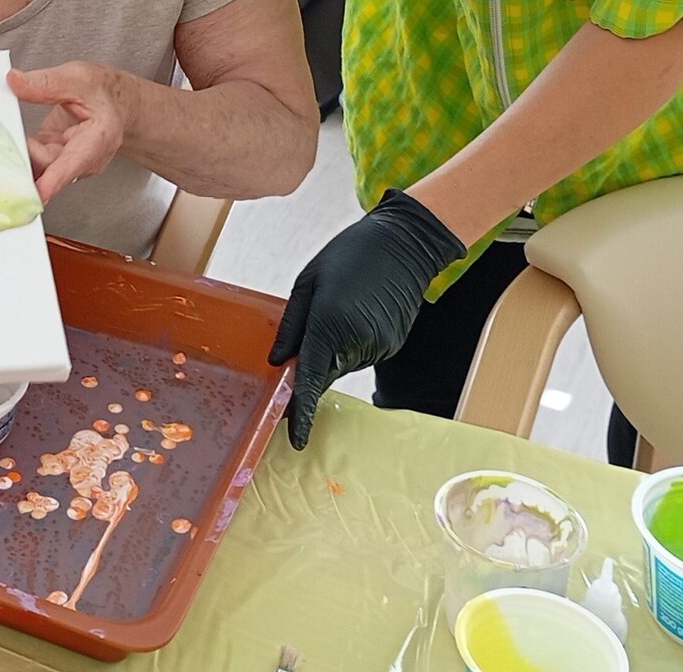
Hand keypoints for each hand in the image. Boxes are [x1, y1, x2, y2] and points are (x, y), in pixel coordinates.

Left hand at [7, 62, 133, 204]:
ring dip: (20, 156)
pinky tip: (9, 143)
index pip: (75, 162)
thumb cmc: (105, 93)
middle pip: (50, 166)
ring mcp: (68, 161)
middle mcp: (85, 157)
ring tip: (6, 138)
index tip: (38, 191)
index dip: (55, 179)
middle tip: (5, 141)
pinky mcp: (52, 158)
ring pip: (39, 167)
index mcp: (99, 138)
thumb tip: (15, 82)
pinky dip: (19, 154)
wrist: (116, 103)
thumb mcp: (79, 78)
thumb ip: (47, 83)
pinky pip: (32, 162)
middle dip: (26, 156)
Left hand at [268, 190, 465, 448]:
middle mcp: (356, 341)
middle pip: (325, 372)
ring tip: (341, 307)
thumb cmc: (350, 254)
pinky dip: (352, 343)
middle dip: (313, 365)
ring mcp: (378, 346)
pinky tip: (357, 312)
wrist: (403, 244)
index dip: (301, 411)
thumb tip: (279, 362)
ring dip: (333, 349)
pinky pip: (361, 355)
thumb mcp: (309, 281)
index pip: (311, 378)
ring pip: (343, 364)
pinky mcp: (392, 346)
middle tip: (311, 333)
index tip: (295, 438)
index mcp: (329, 323)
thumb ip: (292, 325)